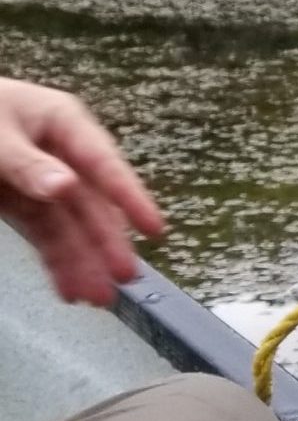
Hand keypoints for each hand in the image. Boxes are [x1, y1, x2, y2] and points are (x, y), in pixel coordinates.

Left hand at [0, 79, 164, 306]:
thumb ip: (27, 163)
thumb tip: (65, 187)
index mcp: (63, 123)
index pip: (103, 165)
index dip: (130, 197)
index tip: (154, 228)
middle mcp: (61, 156)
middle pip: (90, 203)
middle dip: (106, 243)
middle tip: (124, 276)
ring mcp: (43, 181)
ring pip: (69, 226)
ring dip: (83, 261)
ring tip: (97, 296)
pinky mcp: (21, 203)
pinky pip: (44, 234)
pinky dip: (56, 262)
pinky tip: (68, 287)